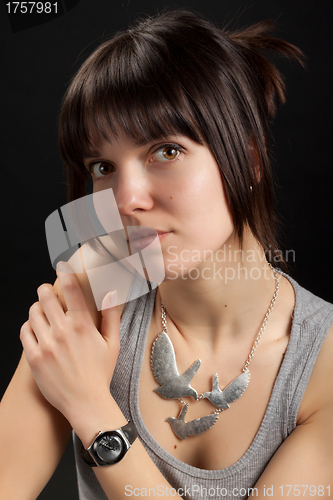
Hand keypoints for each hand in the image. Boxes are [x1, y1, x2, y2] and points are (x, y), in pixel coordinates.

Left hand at [20, 261, 119, 425]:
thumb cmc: (100, 373)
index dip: (65, 273)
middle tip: (47, 291)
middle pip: (46, 297)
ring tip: (42, 312)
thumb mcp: (112, 344)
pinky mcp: (34, 358)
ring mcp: (46, 345)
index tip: (61, 266)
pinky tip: (36, 329)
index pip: (71, 290)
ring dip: (37, 308)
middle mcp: (63, 332)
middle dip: (45, 290)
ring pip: (33, 313)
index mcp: (82, 326)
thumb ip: (111, 316)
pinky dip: (28, 326)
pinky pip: (24, 332)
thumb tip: (111, 293)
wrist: (86, 403)